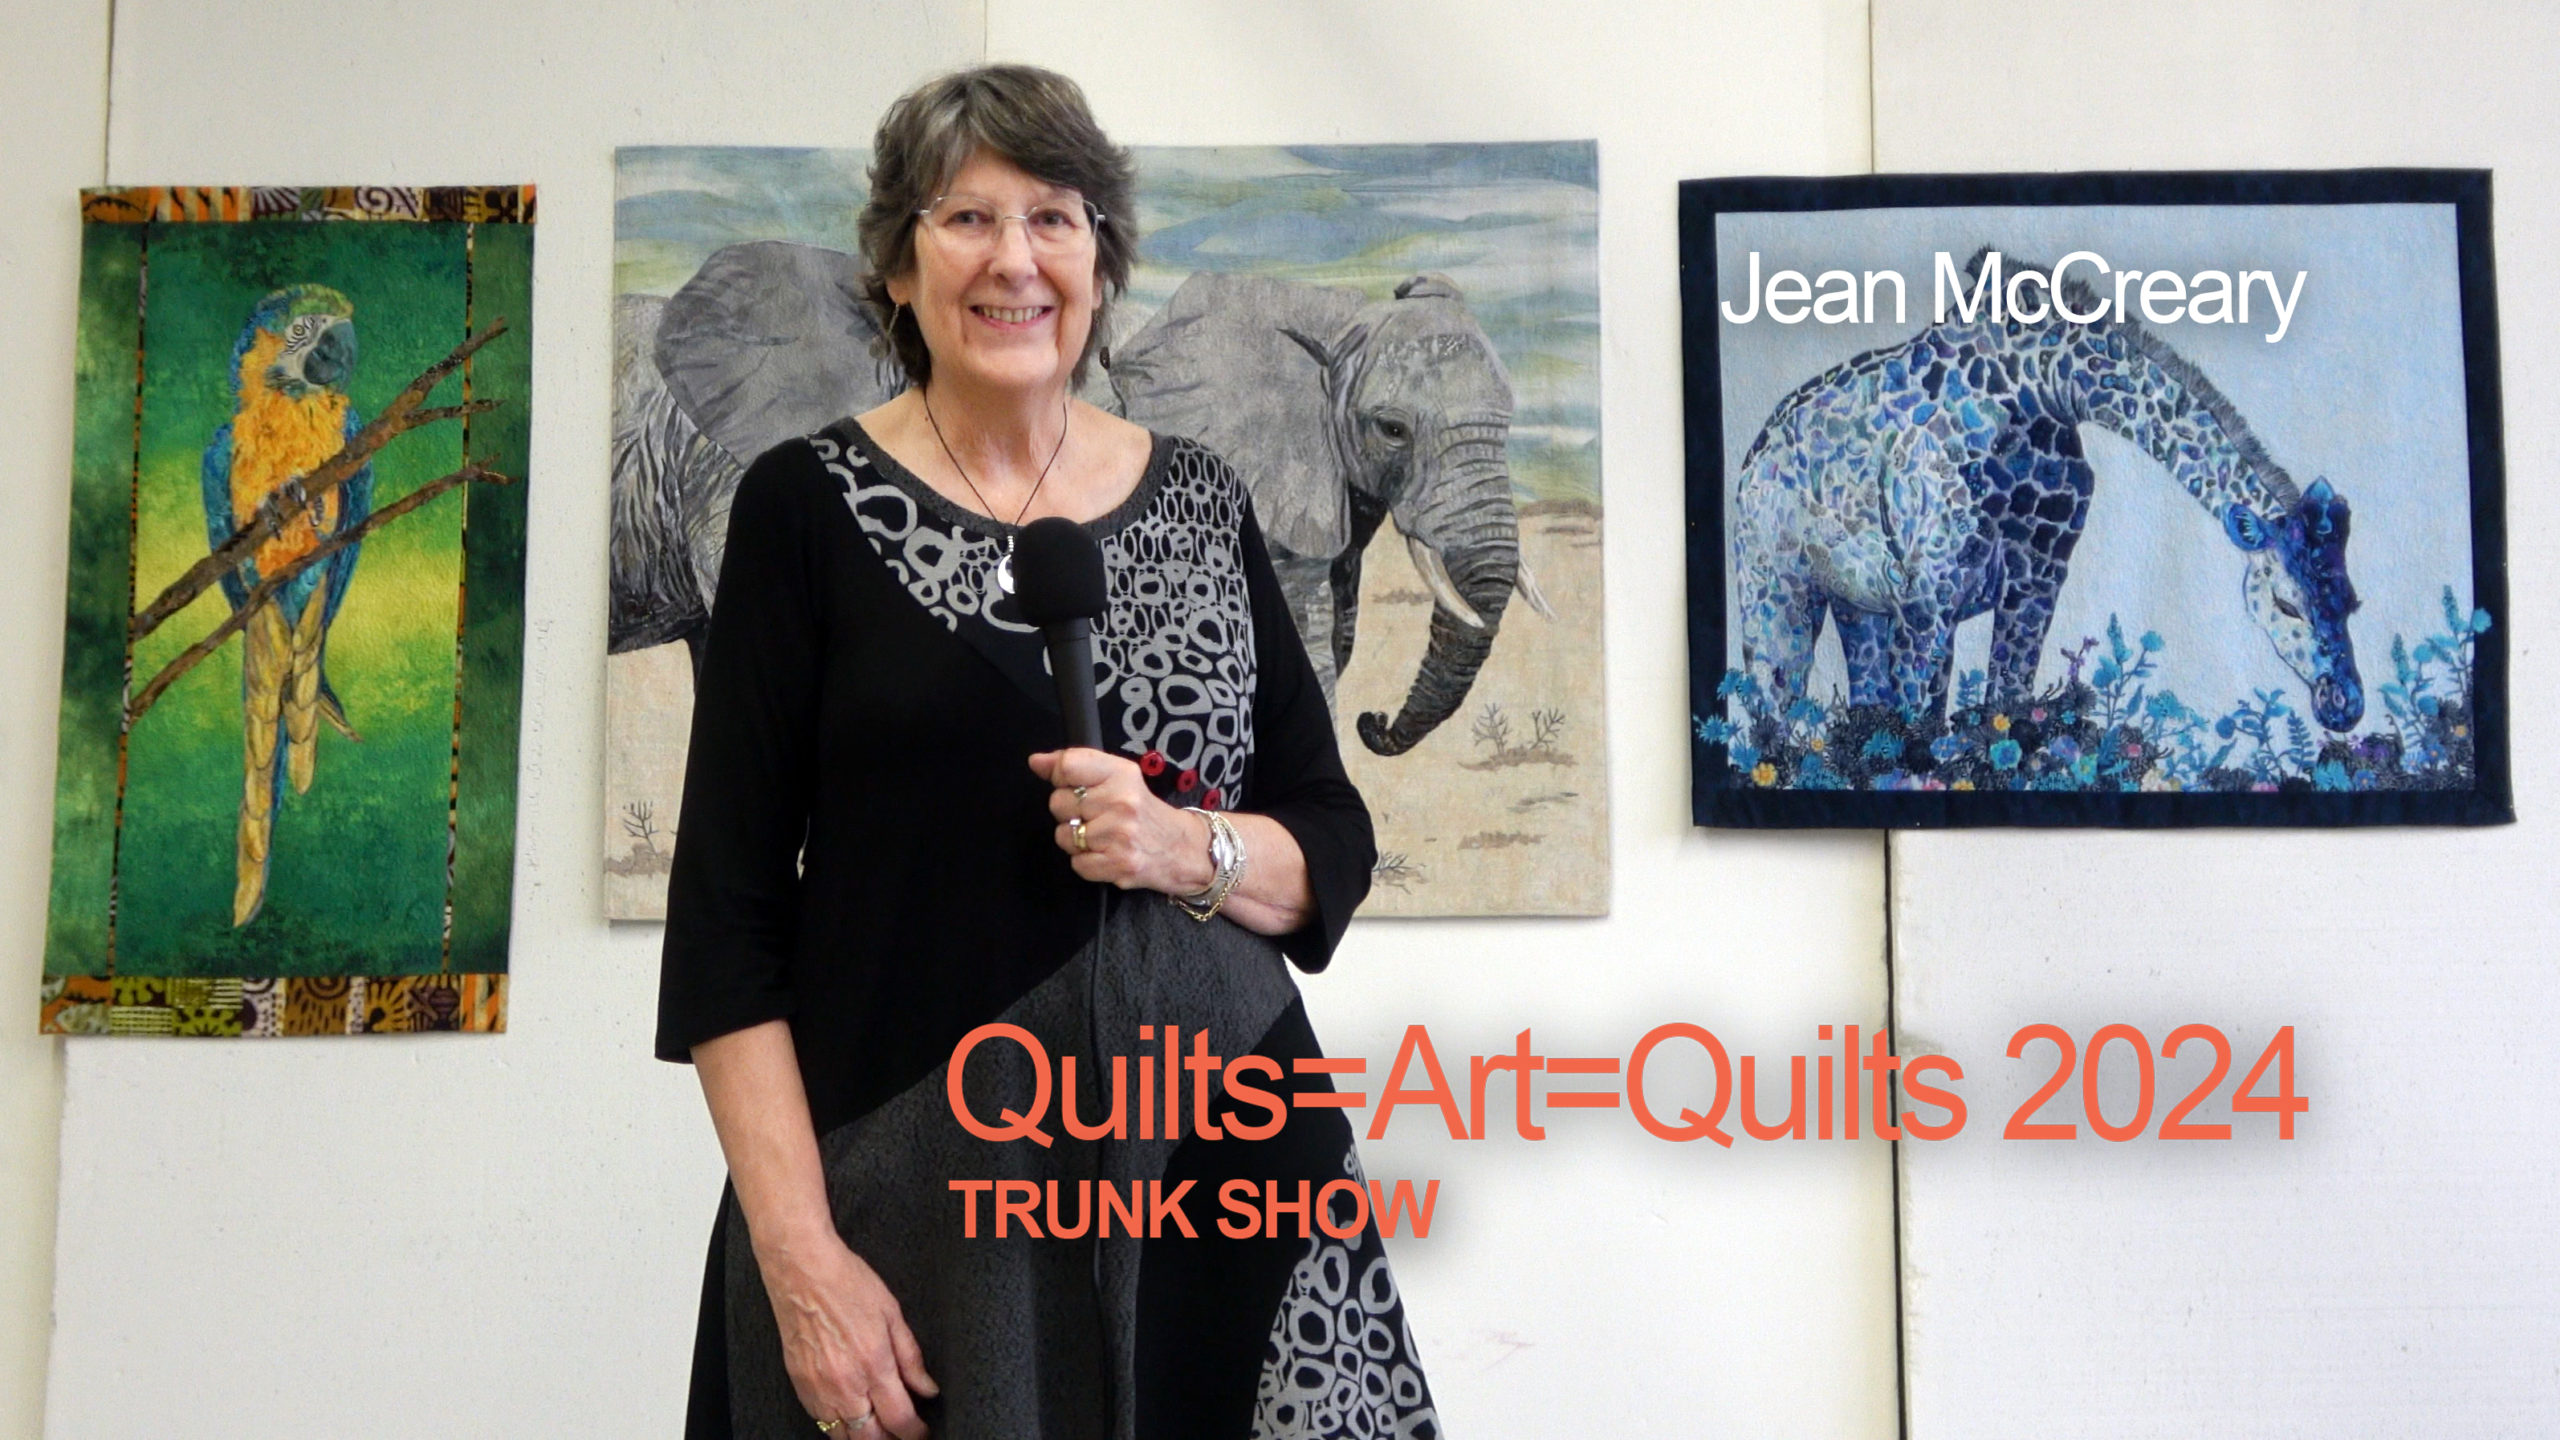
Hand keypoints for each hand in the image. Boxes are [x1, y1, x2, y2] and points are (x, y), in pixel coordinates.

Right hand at [756, 1228, 937, 1438]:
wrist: (802, 1271)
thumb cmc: (847, 1283)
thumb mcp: (892, 1314)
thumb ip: (911, 1357)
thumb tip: (927, 1388)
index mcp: (874, 1364)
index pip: (899, 1419)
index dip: (915, 1433)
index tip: (922, 1432)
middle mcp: (845, 1384)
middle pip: (870, 1438)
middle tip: (902, 1433)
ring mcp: (819, 1388)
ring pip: (842, 1437)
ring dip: (863, 1437)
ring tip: (878, 1429)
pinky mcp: (799, 1385)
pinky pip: (820, 1421)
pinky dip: (838, 1426)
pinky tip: (850, 1415)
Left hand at [1030, 747, 1216, 894]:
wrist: (1182, 849)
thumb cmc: (1144, 812)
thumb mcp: (1118, 777)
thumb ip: (1076, 766)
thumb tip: (1036, 761)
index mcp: (1121, 773)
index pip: (1068, 765)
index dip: (1059, 776)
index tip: (1070, 784)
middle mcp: (1121, 801)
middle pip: (1059, 803)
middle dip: (1071, 812)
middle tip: (1098, 816)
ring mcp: (1120, 834)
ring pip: (1064, 836)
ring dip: (1077, 840)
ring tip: (1103, 837)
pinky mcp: (1119, 864)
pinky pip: (1077, 863)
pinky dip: (1087, 863)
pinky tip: (1106, 855)